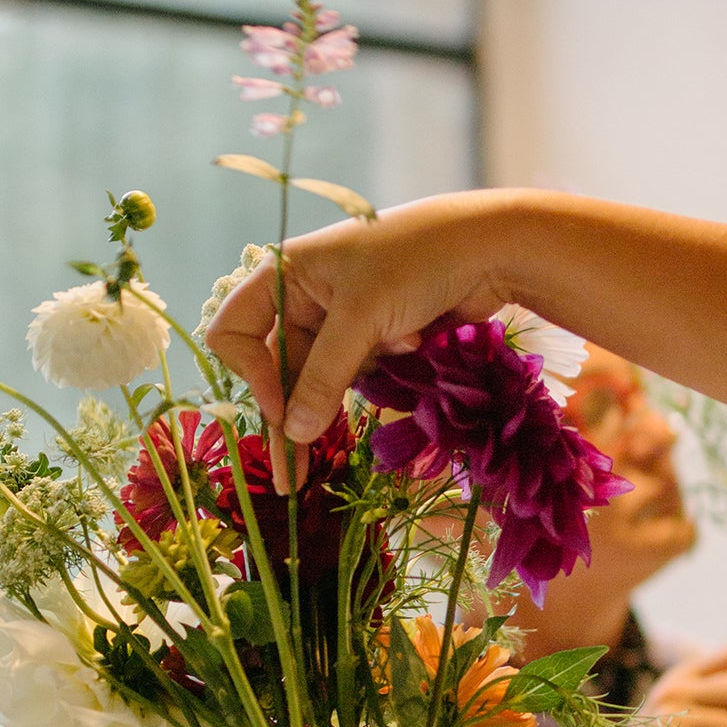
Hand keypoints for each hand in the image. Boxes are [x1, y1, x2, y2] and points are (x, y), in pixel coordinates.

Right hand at [205, 193, 521, 456]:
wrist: (492, 247)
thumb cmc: (417, 261)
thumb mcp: (363, 318)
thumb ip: (323, 378)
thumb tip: (293, 434)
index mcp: (284, 273)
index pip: (234, 333)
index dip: (251, 374)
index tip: (281, 409)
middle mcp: (303, 295)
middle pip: (276, 368)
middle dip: (290, 414)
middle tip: (292, 479)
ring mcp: (339, 319)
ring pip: (316, 378)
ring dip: (338, 396)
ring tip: (357, 411)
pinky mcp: (371, 336)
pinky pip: (352, 376)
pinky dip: (371, 380)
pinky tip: (411, 347)